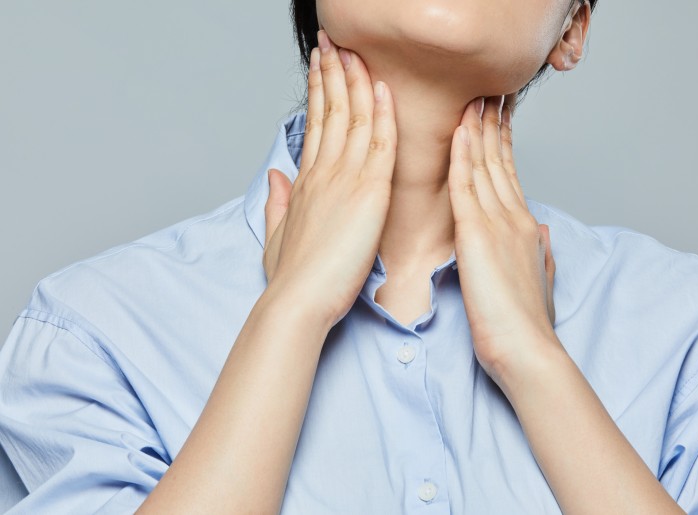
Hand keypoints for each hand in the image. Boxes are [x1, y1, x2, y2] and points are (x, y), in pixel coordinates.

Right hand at [262, 30, 396, 327]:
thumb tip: (274, 176)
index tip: (320, 67)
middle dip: (332, 73)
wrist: (297, 301)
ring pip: (353, 118)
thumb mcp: (275, 234)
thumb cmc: (290, 277)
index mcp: (305, 182)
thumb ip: (276, 201)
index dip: (318, 92)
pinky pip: (380, 144)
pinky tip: (383, 88)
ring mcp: (344, 179)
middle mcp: (322, 173)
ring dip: (354, 80)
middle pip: (330, 111)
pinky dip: (382, 114)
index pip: (315, 126)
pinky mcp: (368, 194)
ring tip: (352, 49)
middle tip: (332, 42)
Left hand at [448, 94, 556, 381]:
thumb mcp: (538, 281)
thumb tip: (543, 236)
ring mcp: (498, 224)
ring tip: (474, 97)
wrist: (528, 350)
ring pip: (486, 165)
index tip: (498, 120)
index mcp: (524, 229)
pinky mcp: (478, 236)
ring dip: (478, 129)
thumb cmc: (527, 325)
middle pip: (500, 162)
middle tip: (488, 93)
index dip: (502, 145)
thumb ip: (540, 253)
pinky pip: (468, 186)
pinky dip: (464, 156)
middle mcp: (514, 218)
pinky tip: (460, 131)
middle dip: (493, 126)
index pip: (510, 177)